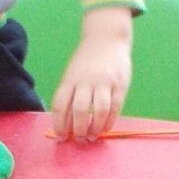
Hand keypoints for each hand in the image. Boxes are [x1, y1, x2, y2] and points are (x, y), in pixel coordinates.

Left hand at [49, 9, 133, 140]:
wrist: (107, 39)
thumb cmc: (86, 61)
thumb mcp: (72, 74)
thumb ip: (69, 94)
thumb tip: (65, 123)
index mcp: (70, 79)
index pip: (60, 105)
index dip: (59, 124)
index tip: (60, 137)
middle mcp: (85, 81)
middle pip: (79, 110)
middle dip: (78, 130)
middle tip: (79, 139)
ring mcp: (104, 82)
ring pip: (99, 110)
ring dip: (95, 128)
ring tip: (92, 136)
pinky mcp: (120, 84)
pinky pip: (115, 107)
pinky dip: (109, 122)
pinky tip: (105, 128)